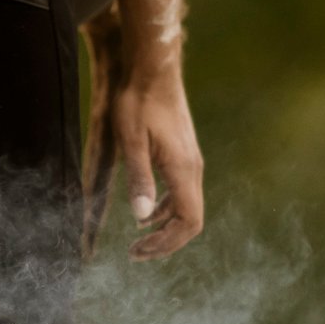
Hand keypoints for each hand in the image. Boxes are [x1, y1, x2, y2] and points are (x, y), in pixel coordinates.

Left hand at [114, 64, 204, 259]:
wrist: (153, 69)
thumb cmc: (138, 101)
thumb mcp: (130, 140)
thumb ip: (138, 178)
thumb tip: (140, 217)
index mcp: (183, 169)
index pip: (188, 222)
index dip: (166, 244)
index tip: (138, 251)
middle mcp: (193, 169)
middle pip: (190, 220)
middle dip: (165, 241)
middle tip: (136, 253)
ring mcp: (191, 161)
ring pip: (186, 206)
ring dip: (165, 227)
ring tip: (139, 238)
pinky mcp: (183, 154)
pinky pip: (181, 192)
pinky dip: (166, 208)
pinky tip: (146, 210)